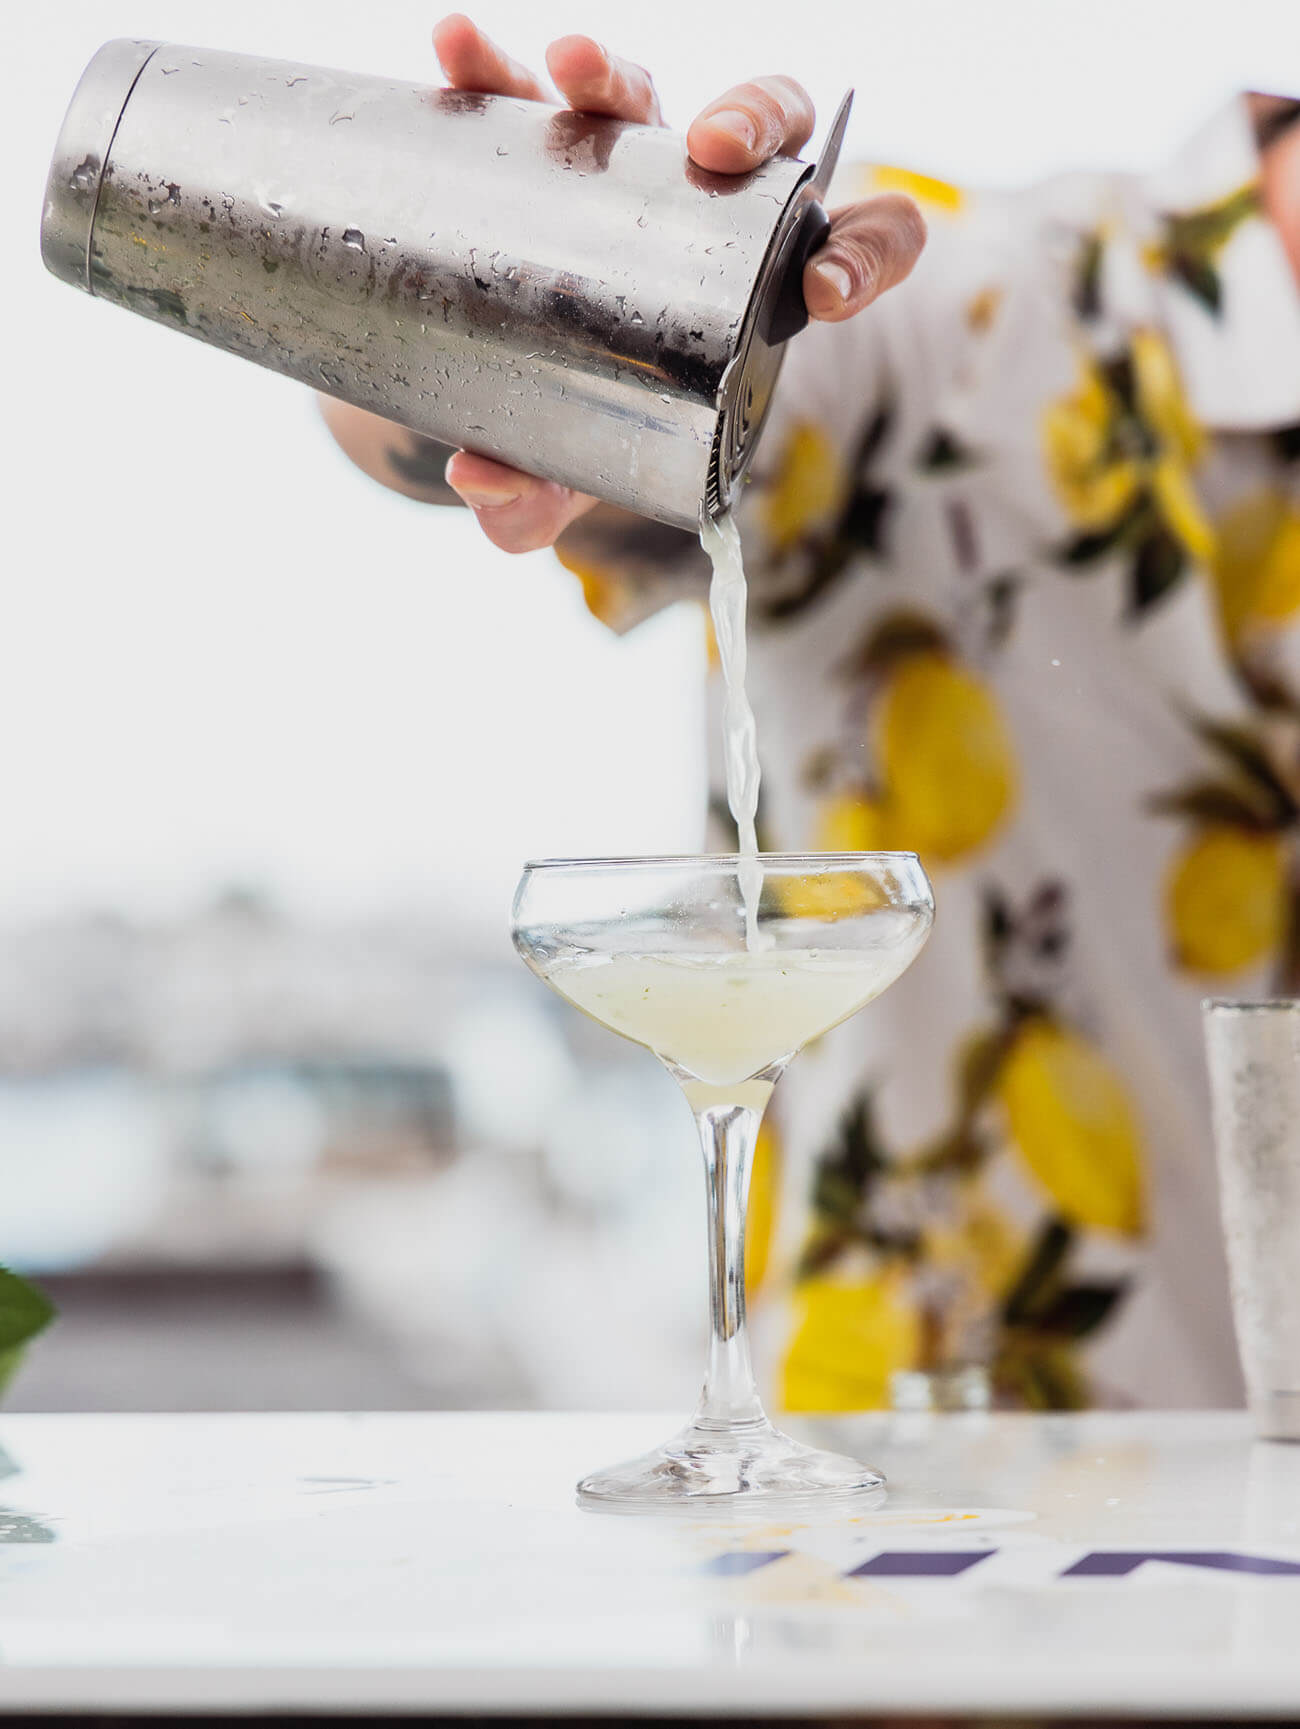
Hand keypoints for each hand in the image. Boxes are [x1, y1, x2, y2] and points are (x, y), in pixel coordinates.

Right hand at [434, 14, 925, 550]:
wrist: (508, 379)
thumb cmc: (580, 426)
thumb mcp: (572, 477)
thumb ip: (537, 501)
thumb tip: (483, 484)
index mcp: (764, 287)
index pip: (862, 240)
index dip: (866, 254)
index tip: (827, 294)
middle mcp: (710, 209)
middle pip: (770, 128)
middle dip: (751, 118)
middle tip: (708, 152)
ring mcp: (630, 163)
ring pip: (649, 92)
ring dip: (612, 73)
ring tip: (568, 72)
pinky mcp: (545, 139)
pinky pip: (526, 86)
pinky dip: (495, 65)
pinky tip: (455, 54)